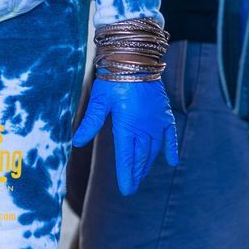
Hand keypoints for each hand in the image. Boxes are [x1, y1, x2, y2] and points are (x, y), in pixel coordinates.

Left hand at [71, 77, 177, 195]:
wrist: (135, 58)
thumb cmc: (113, 78)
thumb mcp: (98, 101)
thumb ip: (90, 123)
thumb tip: (76, 142)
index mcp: (126, 127)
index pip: (126, 158)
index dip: (126, 175)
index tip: (127, 190)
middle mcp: (144, 128)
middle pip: (141, 157)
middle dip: (136, 173)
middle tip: (132, 186)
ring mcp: (157, 122)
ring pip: (153, 149)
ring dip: (148, 163)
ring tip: (142, 174)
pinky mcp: (165, 114)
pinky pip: (170, 136)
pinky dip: (171, 149)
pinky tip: (172, 162)